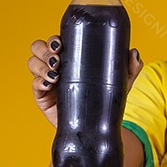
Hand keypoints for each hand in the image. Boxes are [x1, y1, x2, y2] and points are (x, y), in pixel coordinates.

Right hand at [28, 36, 142, 127]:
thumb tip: (133, 53)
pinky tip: (48, 84)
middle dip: (44, 51)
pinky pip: (33, 84)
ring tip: (54, 75)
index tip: (60, 44)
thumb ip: (129, 68)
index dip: (54, 39)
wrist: (96, 127)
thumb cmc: (104, 100)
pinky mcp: (42, 96)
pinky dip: (38, 81)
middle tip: (57, 60)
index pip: (56, 40)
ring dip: (40, 65)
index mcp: (71, 56)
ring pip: (32, 63)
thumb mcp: (119, 83)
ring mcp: (46, 80)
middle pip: (39, 48)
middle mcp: (56, 65)